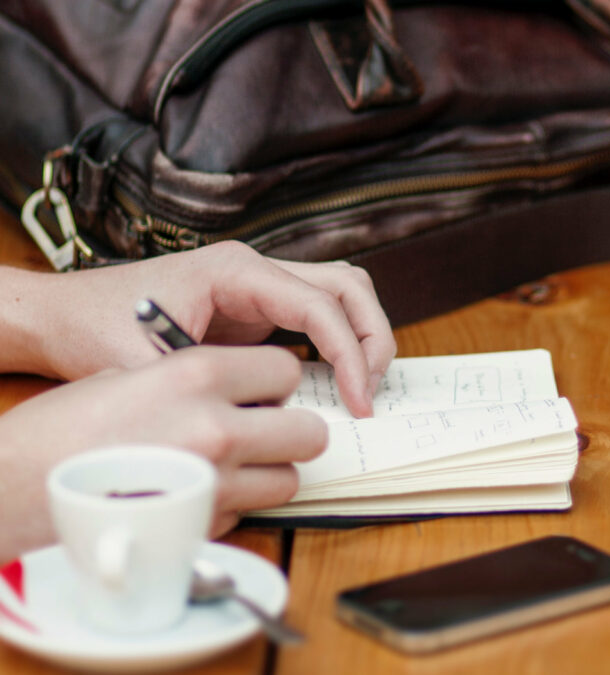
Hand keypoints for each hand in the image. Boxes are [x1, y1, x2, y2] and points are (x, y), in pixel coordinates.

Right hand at [0, 346, 325, 561]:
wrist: (13, 489)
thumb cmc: (60, 430)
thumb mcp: (128, 375)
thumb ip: (195, 380)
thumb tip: (240, 390)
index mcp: (197, 374)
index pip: (286, 369)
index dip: (276, 382)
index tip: (263, 390)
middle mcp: (217, 426)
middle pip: (309, 431)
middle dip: (291, 431)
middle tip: (265, 431)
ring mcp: (214, 483)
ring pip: (289, 480)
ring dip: (268, 473)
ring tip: (230, 466)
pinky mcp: (203, 527)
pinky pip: (249, 513)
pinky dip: (234, 505)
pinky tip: (196, 493)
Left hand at [4, 241, 394, 416]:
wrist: (62, 314)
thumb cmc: (95, 328)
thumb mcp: (146, 365)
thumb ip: (207, 390)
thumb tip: (267, 424)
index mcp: (235, 270)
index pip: (321, 304)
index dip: (351, 353)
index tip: (359, 400)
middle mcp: (255, 269)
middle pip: (348, 286)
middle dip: (372, 338)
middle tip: (371, 392)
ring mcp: (259, 286)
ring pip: (342, 294)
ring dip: (362, 336)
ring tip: (362, 387)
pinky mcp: (257, 308)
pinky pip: (318, 316)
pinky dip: (339, 344)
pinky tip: (333, 383)